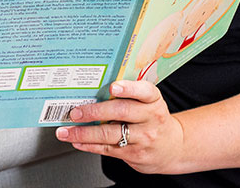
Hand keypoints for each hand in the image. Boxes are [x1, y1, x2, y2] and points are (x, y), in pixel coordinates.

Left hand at [55, 80, 184, 173]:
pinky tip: (76, 141)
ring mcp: (143, 138)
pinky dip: (89, 145)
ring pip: (110, 134)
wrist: (173, 147)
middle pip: (121, 112)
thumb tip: (95, 86)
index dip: (128, 88)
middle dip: (94, 111)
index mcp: (153, 100)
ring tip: (66, 131)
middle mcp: (150, 118)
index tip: (113, 87)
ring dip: (84, 133)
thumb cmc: (152, 118)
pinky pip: (108, 149)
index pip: (144, 91)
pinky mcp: (135, 154)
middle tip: (75, 111)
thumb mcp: (149, 102)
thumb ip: (129, 94)